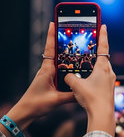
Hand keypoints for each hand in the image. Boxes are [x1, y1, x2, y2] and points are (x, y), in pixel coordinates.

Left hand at [3, 22, 74, 136]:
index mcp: (47, 70)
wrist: (25, 113)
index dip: (51, 36)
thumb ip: (72, 95)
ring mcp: (49, 75)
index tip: (53, 23)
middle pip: (56, 51)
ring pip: (60, 61)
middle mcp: (48, 70)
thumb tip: (84, 90)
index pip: (50, 49)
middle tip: (71, 30)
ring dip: (66, 53)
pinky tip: (75, 67)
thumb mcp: (56, 100)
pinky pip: (61, 70)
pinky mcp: (51, 81)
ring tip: (77, 46)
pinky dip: (67, 66)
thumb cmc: (36, 104)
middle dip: (62, 40)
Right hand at [64, 25, 115, 135]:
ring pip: (102, 69)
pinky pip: (102, 78)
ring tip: (88, 65)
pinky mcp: (109, 89)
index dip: (102, 35)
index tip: (104, 26)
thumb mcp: (76, 85)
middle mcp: (109, 72)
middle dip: (97, 52)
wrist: (102, 114)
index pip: (103, 47)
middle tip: (92, 45)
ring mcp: (110, 81)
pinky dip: (95, 76)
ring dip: (95, 66)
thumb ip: (70, 77)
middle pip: (103, 58)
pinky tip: (89, 81)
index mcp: (103, 67)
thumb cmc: (92, 98)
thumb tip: (68, 75)